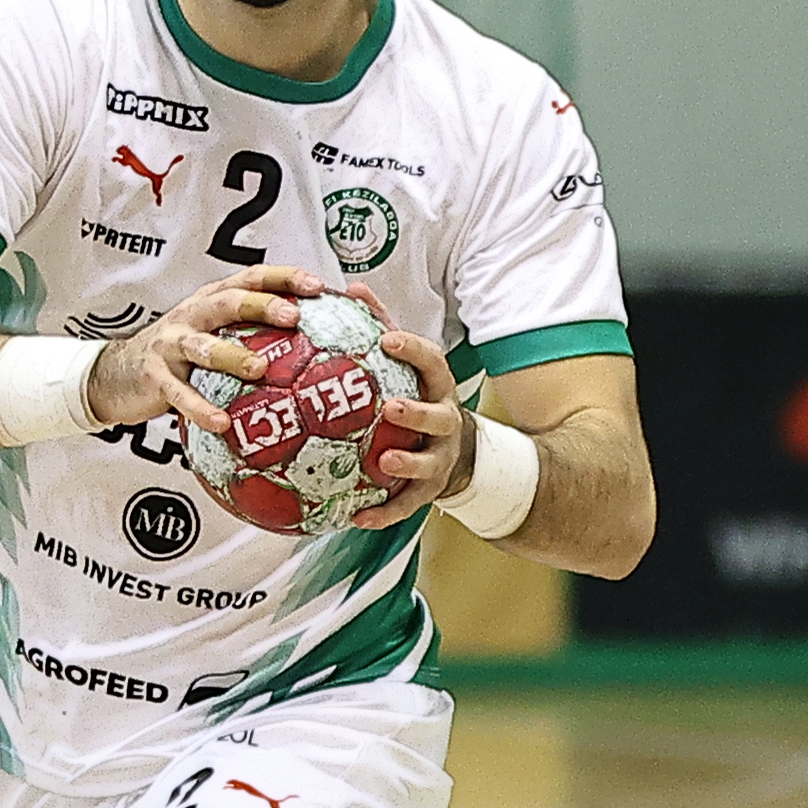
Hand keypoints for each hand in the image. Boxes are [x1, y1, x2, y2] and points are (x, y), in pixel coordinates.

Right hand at [86, 267, 329, 433]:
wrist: (116, 373)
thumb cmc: (177, 354)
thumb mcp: (211, 334)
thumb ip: (248, 335)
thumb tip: (310, 348)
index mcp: (211, 301)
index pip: (251, 279)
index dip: (283, 279)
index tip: (316, 286)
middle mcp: (192, 316)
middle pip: (228, 302)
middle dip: (260, 305)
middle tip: (292, 316)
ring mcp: (172, 345)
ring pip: (204, 347)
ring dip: (233, 356)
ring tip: (260, 368)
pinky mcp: (156, 377)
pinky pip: (181, 394)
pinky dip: (201, 409)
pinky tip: (221, 423)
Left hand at [349, 326, 473, 528]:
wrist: (457, 453)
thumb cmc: (418, 399)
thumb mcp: (406, 365)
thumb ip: (381, 326)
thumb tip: (351, 288)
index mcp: (436, 387)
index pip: (431, 363)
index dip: (412, 351)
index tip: (387, 340)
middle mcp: (444, 421)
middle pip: (437, 415)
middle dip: (417, 411)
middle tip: (391, 406)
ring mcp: (439, 457)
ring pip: (426, 463)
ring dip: (407, 463)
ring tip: (383, 461)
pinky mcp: (428, 491)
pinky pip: (405, 505)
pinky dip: (383, 514)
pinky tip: (356, 519)